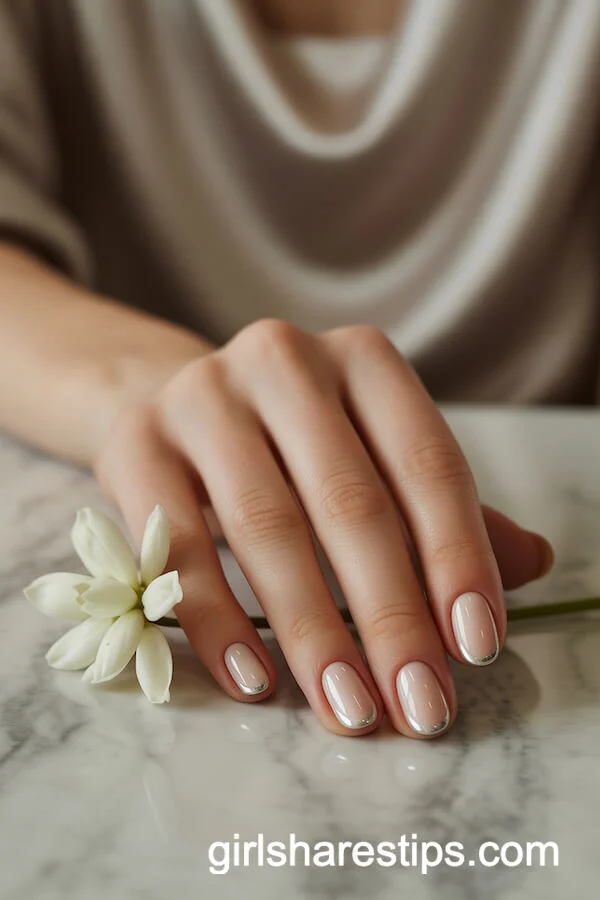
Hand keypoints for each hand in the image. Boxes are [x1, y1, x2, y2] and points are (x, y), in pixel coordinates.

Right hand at [94, 320, 552, 737]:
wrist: (174, 405)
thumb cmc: (295, 445)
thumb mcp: (373, 457)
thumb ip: (443, 510)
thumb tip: (535, 564)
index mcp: (363, 360)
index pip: (427, 463)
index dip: (458, 557)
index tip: (476, 647)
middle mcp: (284, 362)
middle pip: (351, 502)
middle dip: (392, 617)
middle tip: (421, 703)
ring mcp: (203, 397)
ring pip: (267, 527)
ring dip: (315, 632)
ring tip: (350, 709)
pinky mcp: (137, 444)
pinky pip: (175, 544)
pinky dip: (218, 620)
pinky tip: (256, 679)